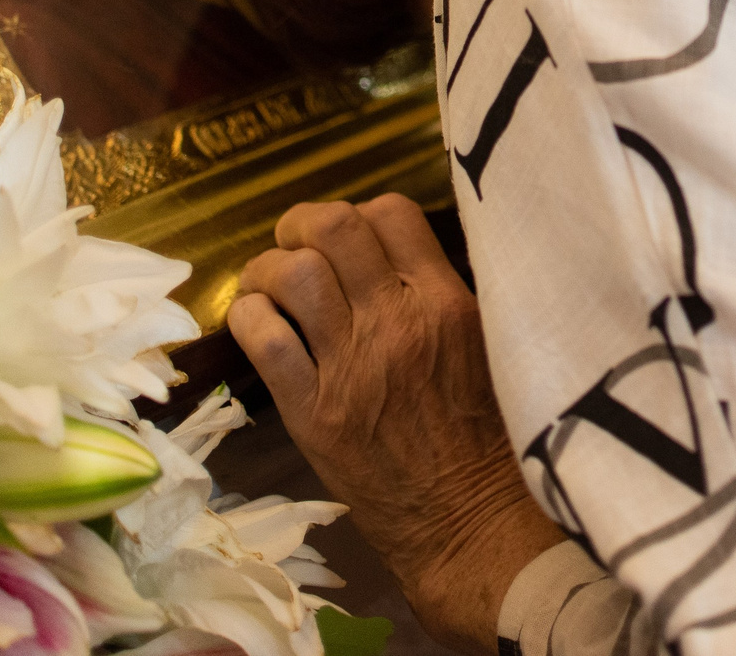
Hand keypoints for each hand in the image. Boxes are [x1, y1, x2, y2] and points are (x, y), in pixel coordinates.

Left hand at [232, 196, 564, 655]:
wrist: (471, 523)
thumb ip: (446, 295)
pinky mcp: (313, 413)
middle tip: (294, 243)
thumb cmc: (488, 438)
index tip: (348, 237)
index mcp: (446, 302)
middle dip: (301, 223)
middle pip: (333, 228)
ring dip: (267, 268)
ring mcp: (351, 366)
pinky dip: (247, 317)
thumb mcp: (487, 348)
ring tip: (268, 285)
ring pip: (290, 275)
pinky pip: (263, 340)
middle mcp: (397, 322)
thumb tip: (399, 254)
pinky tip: (254, 323)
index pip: (390, 213)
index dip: (359, 212)